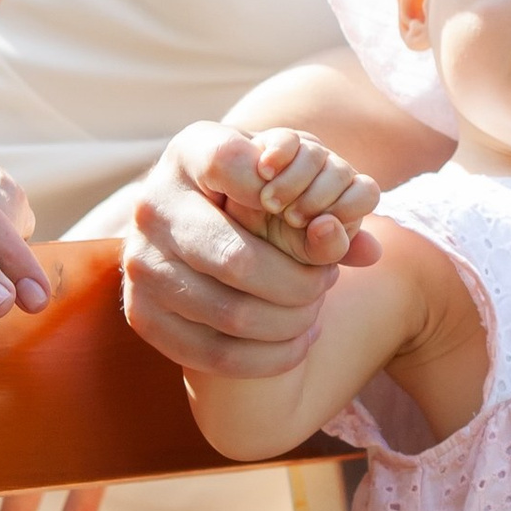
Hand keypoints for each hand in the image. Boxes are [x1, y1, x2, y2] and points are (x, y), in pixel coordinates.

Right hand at [120, 116, 383, 382]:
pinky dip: (267, 358)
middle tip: (325, 285)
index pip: (233, 165)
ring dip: (288, 324)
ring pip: (229, 313)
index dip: (285, 194)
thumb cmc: (261, 197)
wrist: (198, 225)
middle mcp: (152, 203)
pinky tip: (296, 344)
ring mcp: (140, 262)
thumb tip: (369, 253)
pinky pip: (212, 354)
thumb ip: (333, 208)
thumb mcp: (291, 182)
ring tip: (312, 315)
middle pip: (236, 258)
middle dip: (298, 283)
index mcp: (191, 152)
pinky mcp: (140, 314)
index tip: (313, 220)